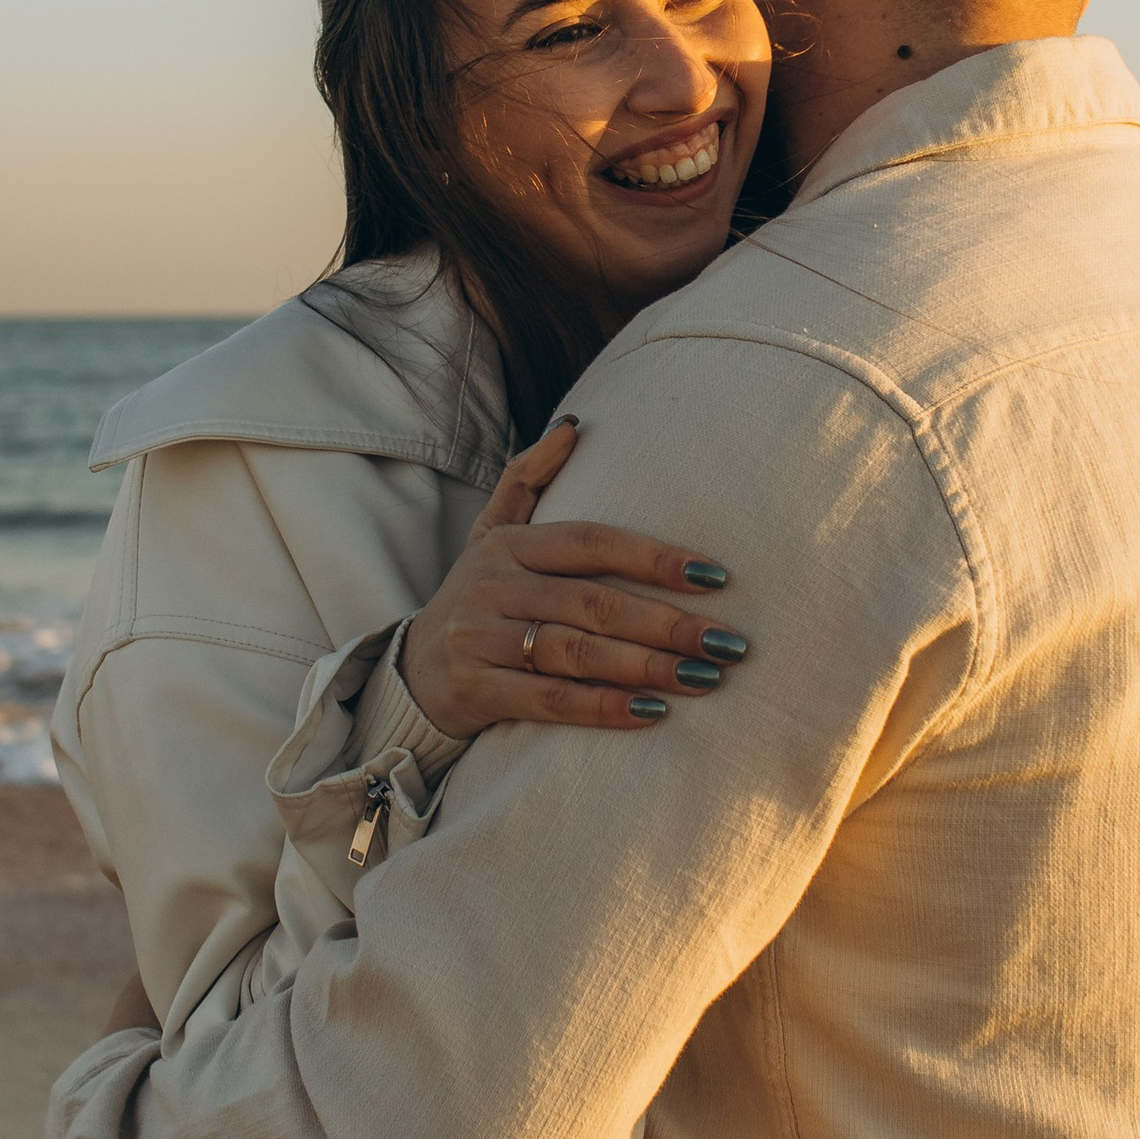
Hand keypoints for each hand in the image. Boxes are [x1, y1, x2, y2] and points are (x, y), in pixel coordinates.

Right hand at [402, 421, 748, 735]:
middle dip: (667, 624)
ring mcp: (483, 639)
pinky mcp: (479, 689)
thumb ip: (527, 478)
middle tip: (728, 643)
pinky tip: (653, 713)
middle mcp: (494, 586)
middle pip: (594, 604)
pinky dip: (604, 708)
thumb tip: (573, 425)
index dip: (654, 557)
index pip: (591, 542)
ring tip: (704, 677)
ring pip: (577, 652)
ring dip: (646, 667)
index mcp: (508, 544)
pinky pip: (551, 700)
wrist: (410, 672)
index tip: (715, 576)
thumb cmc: (476, 598)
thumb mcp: (490, 533)